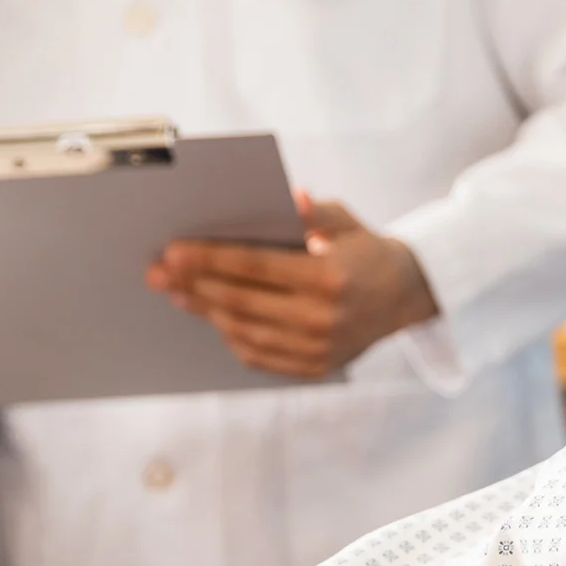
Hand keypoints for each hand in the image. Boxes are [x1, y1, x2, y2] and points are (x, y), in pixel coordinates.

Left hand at [146, 190, 438, 377]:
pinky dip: (233, 338)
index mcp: (330, 277)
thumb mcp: (346, 220)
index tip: (172, 252)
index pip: (255, 267)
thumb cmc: (367, 251)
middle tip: (159, 274)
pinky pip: (261, 357)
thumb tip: (289, 199)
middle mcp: (323, 317)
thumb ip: (315, 211)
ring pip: (246, 332)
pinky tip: (214, 320)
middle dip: (194, 286)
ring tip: (180, 295)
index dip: (209, 260)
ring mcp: (319, 347)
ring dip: (207, 313)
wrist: (407, 297)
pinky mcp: (316, 367)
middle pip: (241, 301)